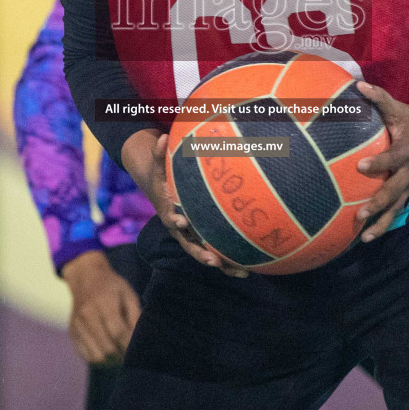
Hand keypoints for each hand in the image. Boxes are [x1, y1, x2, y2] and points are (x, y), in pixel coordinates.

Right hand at [60, 250, 141, 364]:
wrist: (85, 277)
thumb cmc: (112, 286)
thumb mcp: (128, 295)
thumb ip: (135, 317)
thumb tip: (140, 340)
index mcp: (103, 303)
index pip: (117, 333)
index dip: (129, 346)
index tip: (138, 352)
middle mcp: (87, 315)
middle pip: (106, 348)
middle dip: (121, 355)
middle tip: (130, 355)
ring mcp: (77, 326)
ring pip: (96, 356)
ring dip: (111, 361)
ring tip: (120, 355)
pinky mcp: (73, 333)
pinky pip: (86, 356)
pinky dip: (99, 359)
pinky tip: (108, 352)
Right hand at [119, 129, 248, 276]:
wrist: (161, 191)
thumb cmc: (163, 177)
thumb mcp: (159, 165)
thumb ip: (160, 154)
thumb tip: (162, 137)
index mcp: (169, 212)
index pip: (172, 218)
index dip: (176, 221)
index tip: (182, 221)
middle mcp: (181, 229)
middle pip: (190, 245)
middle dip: (201, 254)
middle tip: (213, 261)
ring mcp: (193, 236)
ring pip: (206, 254)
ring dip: (222, 265)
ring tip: (241, 273)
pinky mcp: (204, 238)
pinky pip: (216, 252)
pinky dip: (230, 261)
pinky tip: (249, 269)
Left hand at [354, 77, 408, 242]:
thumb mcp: (398, 107)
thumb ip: (379, 97)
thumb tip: (357, 85)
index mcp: (408, 149)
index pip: (393, 158)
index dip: (379, 163)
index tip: (361, 166)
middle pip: (395, 190)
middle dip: (378, 202)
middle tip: (360, 213)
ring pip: (397, 207)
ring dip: (381, 222)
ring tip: (364, 237)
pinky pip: (397, 210)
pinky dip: (384, 224)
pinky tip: (368, 236)